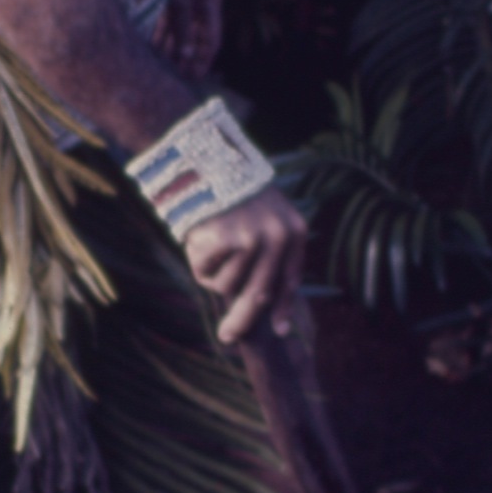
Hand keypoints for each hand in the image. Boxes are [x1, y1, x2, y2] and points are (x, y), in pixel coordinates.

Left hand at [154, 0, 222, 80]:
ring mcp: (184, 1)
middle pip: (196, 38)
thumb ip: (184, 28)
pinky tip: (154, 49)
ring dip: (173, 49)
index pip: (212, 39)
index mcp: (211, 4)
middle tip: (180, 77)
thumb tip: (188, 55)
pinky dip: (162, 36)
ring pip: (180, 31)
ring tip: (165, 67)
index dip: (205, 59)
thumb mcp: (182, 0)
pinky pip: (167, 22)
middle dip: (188, 58)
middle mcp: (200, 5)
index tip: (197, 77)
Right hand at [183, 185, 307, 345]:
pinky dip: (196, 261)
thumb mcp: (264, 210)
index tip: (280, 330)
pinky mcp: (228, 241)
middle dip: (242, 320)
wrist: (205, 155)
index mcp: (295, 230)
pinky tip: (196, 236)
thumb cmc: (231, 185)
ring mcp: (254, 240)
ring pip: (227, 286)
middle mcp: (280, 237)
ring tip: (205, 243)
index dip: (283, 307)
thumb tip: (258, 298)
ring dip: (210, 273)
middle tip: (228, 337)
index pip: (290, 279)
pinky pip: (206, 272)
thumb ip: (267, 248)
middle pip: (260, 294)